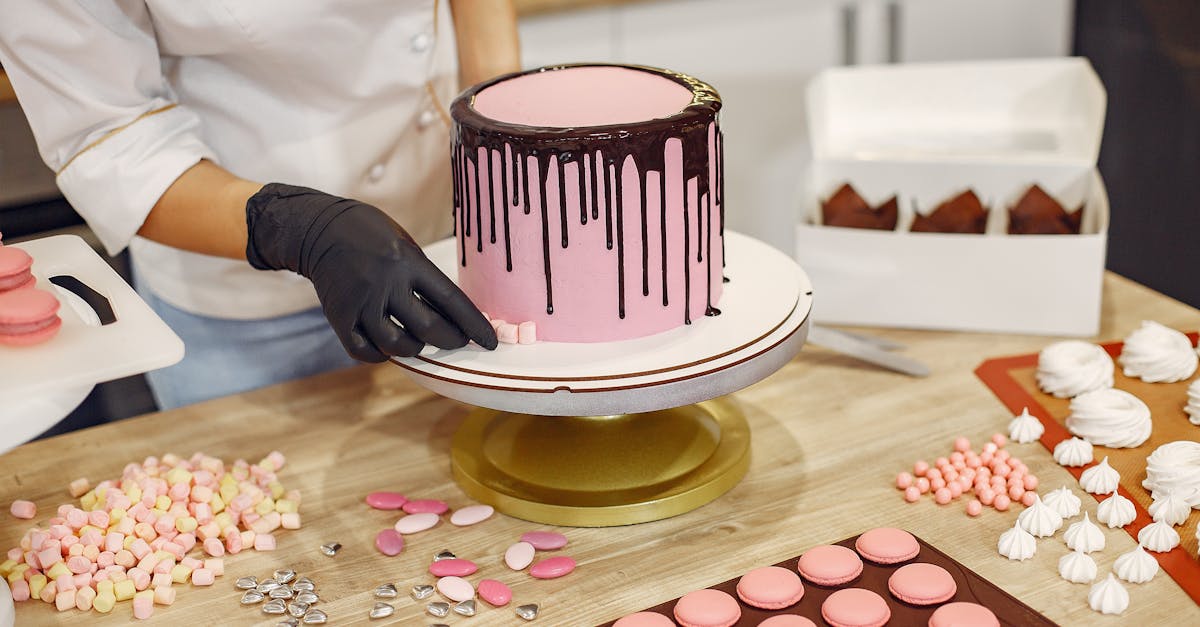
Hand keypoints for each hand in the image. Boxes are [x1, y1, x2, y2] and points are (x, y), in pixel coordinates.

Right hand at [245, 183, 496, 361]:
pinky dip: (380, 355)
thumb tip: (454, 313)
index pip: (451, 301)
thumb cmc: (372, 234)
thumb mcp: (406, 244)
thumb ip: (425, 276)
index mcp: (409, 261)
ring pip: (397, 345)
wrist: (320, 228)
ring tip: (419, 341)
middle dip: (451, 341)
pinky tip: (388, 347)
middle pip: (429, 329)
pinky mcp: (339, 316)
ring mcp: (361, 301)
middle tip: (458, 341)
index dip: (474, 325)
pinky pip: (364, 351)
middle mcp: (386, 282)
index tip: (490, 341)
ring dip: (415, 349)